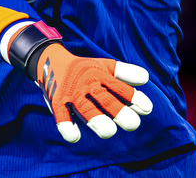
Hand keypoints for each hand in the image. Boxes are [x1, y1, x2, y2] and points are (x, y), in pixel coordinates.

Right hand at [35, 43, 152, 142]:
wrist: (49, 60)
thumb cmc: (83, 68)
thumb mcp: (102, 66)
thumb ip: (123, 73)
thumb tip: (145, 78)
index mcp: (100, 75)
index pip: (119, 88)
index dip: (134, 98)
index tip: (146, 108)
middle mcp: (87, 84)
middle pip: (105, 99)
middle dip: (118, 112)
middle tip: (132, 124)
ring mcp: (72, 93)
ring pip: (85, 109)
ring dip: (96, 120)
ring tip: (108, 131)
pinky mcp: (57, 100)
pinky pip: (61, 114)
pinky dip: (66, 125)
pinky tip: (74, 136)